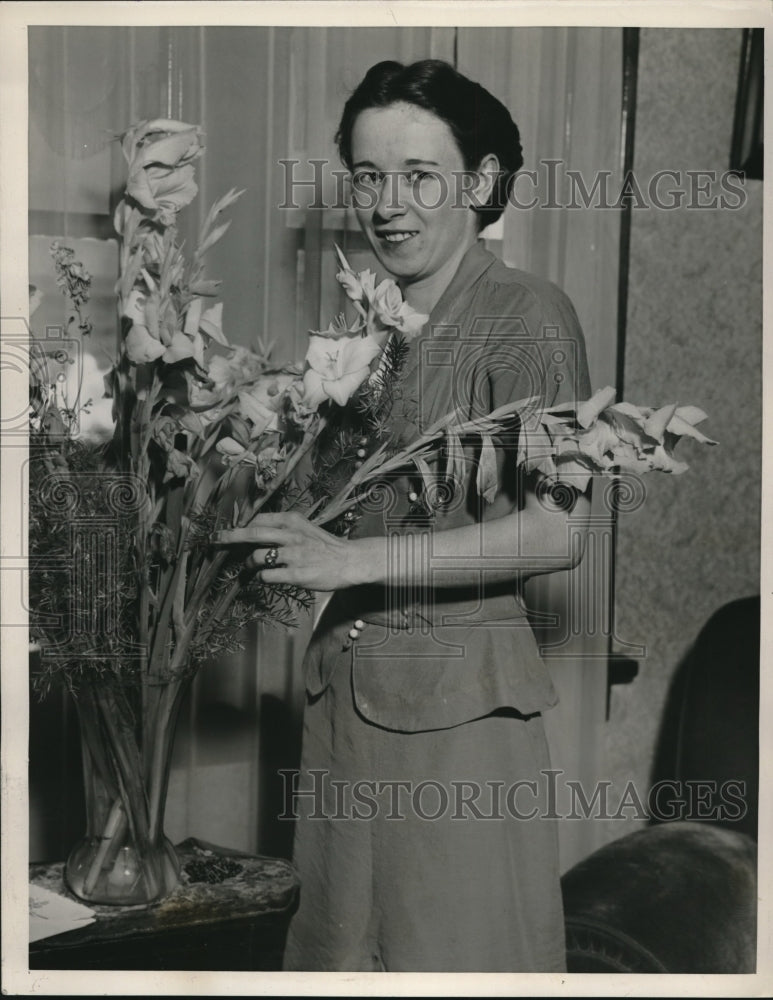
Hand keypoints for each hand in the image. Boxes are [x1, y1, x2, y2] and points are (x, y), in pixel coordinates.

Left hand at [212, 511, 377, 590]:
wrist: (350, 561)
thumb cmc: (325, 546)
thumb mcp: (304, 527)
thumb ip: (282, 527)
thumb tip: (255, 529)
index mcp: (292, 520)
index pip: (258, 518)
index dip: (240, 524)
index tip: (227, 530)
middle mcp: (290, 535)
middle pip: (251, 532)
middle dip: (228, 537)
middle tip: (214, 540)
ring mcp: (293, 555)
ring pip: (257, 557)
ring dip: (248, 564)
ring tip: (249, 569)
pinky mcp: (296, 574)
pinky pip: (267, 576)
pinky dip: (262, 577)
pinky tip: (267, 578)